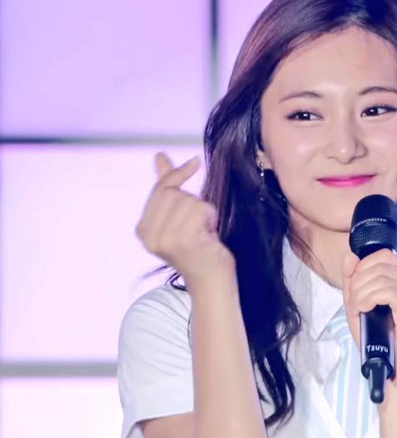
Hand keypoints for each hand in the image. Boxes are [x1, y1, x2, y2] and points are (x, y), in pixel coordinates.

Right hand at [135, 152, 235, 290]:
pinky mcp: (184, 240)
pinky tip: (209, 236)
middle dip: (193, 201)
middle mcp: (148, 235)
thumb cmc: (199, 248)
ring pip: (189, 200)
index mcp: (143, 230)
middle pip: (173, 193)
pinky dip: (211, 217)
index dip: (177, 174)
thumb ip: (168, 186)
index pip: (159, 189)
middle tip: (200, 224)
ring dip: (204, 212)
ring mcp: (164, 238)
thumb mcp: (179, 217)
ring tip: (204, 232)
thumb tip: (160, 156)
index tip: (195, 162)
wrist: (212, 281)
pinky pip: (201, 209)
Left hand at [341, 249, 396, 374]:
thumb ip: (352, 276)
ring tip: (359, 308)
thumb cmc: (374, 332)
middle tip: (354, 302)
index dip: (363, 267)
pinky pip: (388, 292)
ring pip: (382, 278)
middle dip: (359, 282)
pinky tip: (365, 309)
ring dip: (361, 293)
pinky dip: (369, 299)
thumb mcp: (357, 299)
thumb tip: (349, 255)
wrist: (386, 362)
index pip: (384, 255)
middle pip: (381, 265)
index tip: (356, 287)